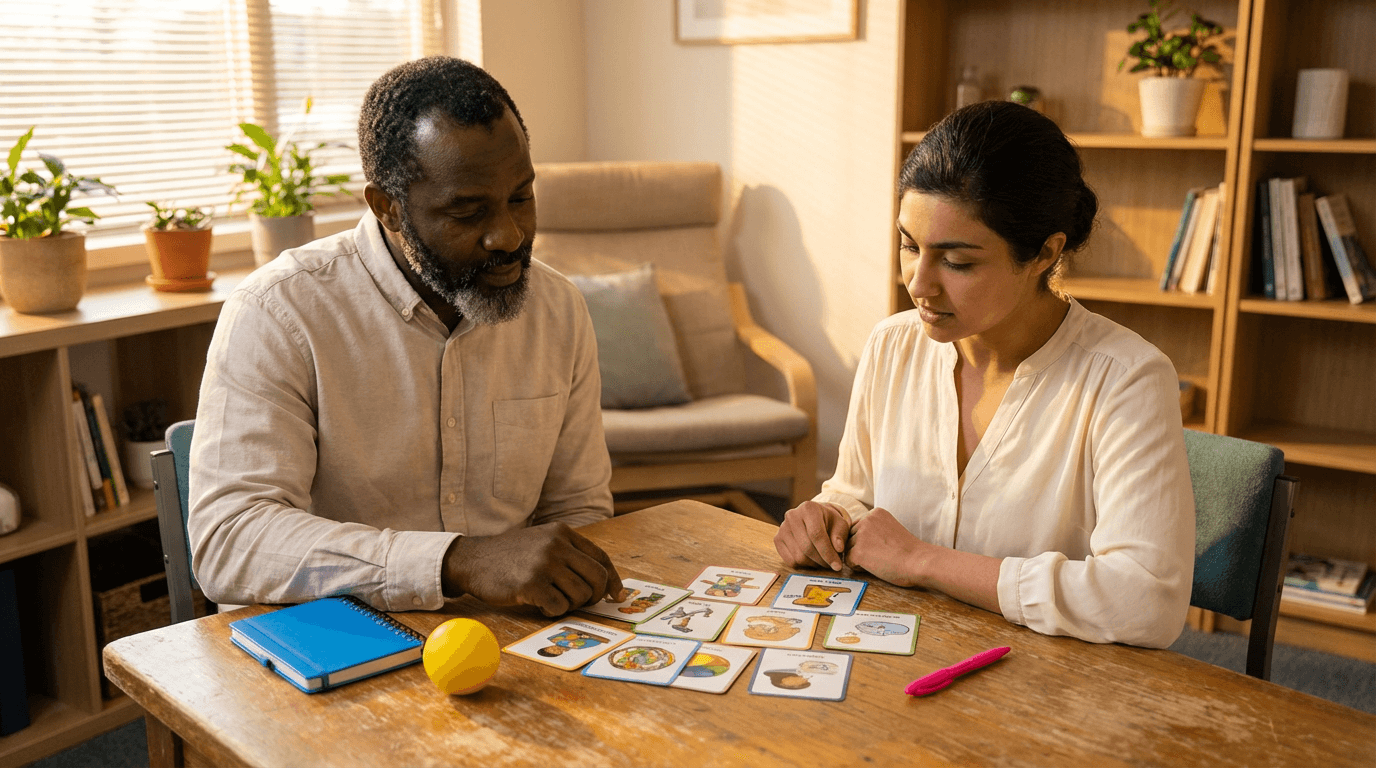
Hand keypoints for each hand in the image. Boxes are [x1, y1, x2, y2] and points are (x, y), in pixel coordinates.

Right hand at [441, 523, 622, 615]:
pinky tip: (539, 604)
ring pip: (580, 595)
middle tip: (582, 603)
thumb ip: (569, 555)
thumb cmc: (511, 557)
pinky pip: (559, 607)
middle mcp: (556, 545)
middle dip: (594, 596)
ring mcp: (544, 563)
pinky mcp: (531, 584)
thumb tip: (604, 583)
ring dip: (570, 604)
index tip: (616, 595)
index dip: (613, 579)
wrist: (473, 560)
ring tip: (552, 599)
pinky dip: (553, 611)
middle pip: (597, 577)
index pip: (600, 557)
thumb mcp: (542, 542)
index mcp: (562, 533)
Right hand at [774, 501, 852, 570]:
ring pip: (799, 557)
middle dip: (822, 561)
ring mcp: (782, 528)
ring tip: (823, 561)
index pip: (817, 534)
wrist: (813, 518)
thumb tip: (838, 549)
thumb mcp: (840, 525)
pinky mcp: (777, 539)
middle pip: (807, 547)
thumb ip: (840, 536)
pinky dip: (803, 565)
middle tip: (831, 565)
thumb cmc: (829, 522)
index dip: (828, 553)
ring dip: (813, 564)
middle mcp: (792, 516)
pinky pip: (790, 561)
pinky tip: (811, 560)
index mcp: (809, 508)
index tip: (837, 566)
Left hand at [844, 506, 924, 586]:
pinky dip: (858, 567)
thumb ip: (874, 529)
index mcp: (875, 513)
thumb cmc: (908, 550)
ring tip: (879, 560)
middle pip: (851, 537)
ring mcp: (861, 535)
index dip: (868, 541)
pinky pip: (848, 561)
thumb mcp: (889, 529)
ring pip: (848, 549)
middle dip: (861, 548)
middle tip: (881, 555)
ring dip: (859, 558)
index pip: (858, 528)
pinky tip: (875, 567)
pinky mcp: (858, 552)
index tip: (884, 547)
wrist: (919, 562)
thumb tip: (853, 538)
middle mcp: (866, 520)